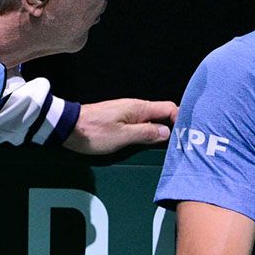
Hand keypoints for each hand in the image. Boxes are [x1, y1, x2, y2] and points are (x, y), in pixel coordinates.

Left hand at [63, 98, 177, 154]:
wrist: (67, 128)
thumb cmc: (94, 132)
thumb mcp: (123, 136)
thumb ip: (146, 134)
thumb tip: (167, 132)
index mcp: (139, 108)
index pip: (169, 108)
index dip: (181, 119)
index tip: (186, 134)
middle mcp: (135, 108)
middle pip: (161, 114)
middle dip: (172, 127)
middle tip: (181, 144)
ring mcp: (126, 113)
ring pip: (151, 120)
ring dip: (159, 131)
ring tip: (168, 147)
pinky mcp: (118, 119)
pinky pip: (140, 124)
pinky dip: (147, 132)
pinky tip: (149, 143)